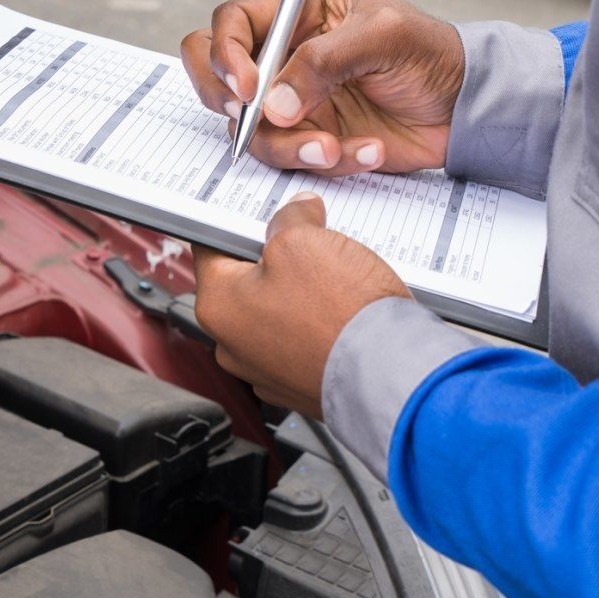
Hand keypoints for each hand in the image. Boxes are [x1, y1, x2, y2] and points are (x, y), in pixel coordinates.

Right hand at [180, 0, 463, 175]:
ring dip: (290, 146)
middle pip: (218, 79)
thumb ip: (324, 61)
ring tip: (336, 147)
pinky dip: (328, 162)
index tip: (249, 88)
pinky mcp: (309, 139)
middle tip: (262, 121)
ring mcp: (293, 102)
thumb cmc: (433, 54)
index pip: (231, 24)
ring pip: (252, 131)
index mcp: (297, 11)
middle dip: (233, 107)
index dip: (226, 55)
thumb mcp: (385, 37)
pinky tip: (367, 150)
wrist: (465, 109)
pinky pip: (293, 160)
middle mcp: (286, 56)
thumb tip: (274, 101)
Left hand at [194, 192, 409, 417]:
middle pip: (245, 282)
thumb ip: (290, 219)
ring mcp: (265, 371)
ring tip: (334, 278)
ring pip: (276, 312)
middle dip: (275, 258)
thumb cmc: (339, 313)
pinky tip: (343, 312)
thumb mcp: (304, 240)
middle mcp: (232, 346)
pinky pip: (300, 342)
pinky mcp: (298, 385)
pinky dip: (317, 325)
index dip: (237, 222)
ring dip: (299, 291)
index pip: (210, 248)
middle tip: (308, 241)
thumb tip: (296, 213)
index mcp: (218, 306)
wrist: (388, 374)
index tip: (261, 212)